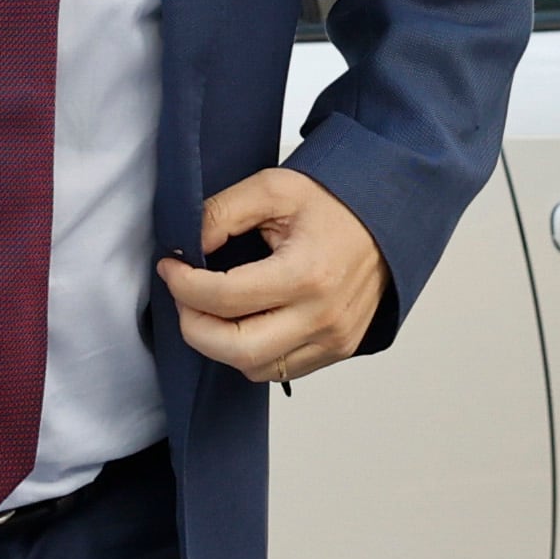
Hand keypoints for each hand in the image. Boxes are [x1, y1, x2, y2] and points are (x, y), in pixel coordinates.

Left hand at [157, 167, 388, 381]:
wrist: (388, 213)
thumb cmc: (334, 200)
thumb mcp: (273, 188)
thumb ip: (222, 213)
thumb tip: (184, 248)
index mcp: (307, 273)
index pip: (225, 298)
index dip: (184, 285)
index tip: (171, 266)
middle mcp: (323, 315)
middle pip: (236, 349)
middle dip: (194, 326)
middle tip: (184, 297)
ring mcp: (334, 338)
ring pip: (254, 367)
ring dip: (221, 343)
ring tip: (215, 307)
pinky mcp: (338, 348)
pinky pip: (280, 370)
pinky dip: (253, 353)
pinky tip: (248, 320)